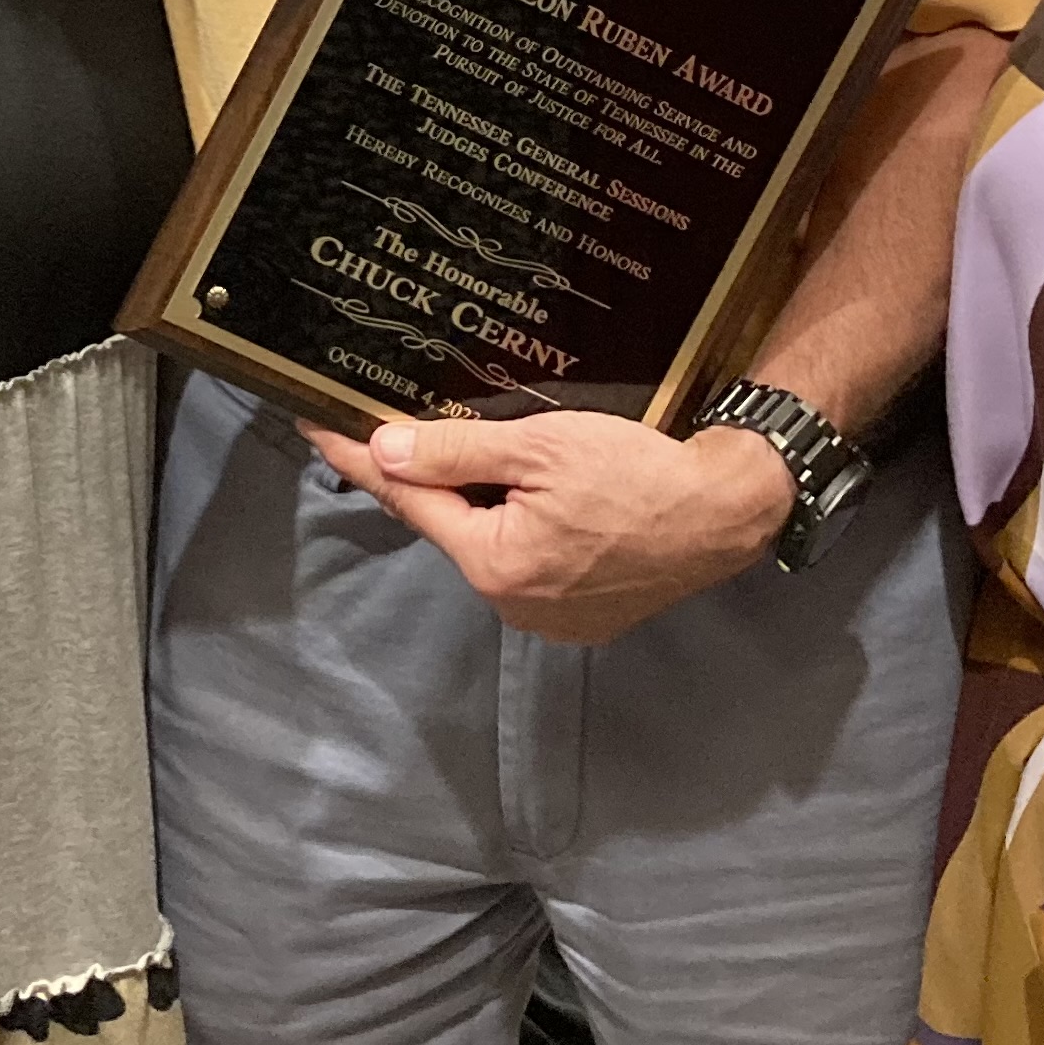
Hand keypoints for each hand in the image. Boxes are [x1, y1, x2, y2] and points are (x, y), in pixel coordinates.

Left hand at [307, 413, 794, 643]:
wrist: (725, 511)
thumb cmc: (637, 472)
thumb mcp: (542, 446)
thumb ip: (457, 451)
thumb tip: (384, 450)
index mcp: (495, 563)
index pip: (408, 502)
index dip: (360, 459)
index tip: (318, 425)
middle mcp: (513, 603)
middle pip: (450, 526)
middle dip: (430, 479)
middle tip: (403, 426)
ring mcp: (550, 619)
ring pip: (490, 546)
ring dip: (480, 504)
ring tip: (481, 456)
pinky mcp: (583, 617)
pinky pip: (529, 565)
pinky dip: (519, 529)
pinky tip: (536, 496)